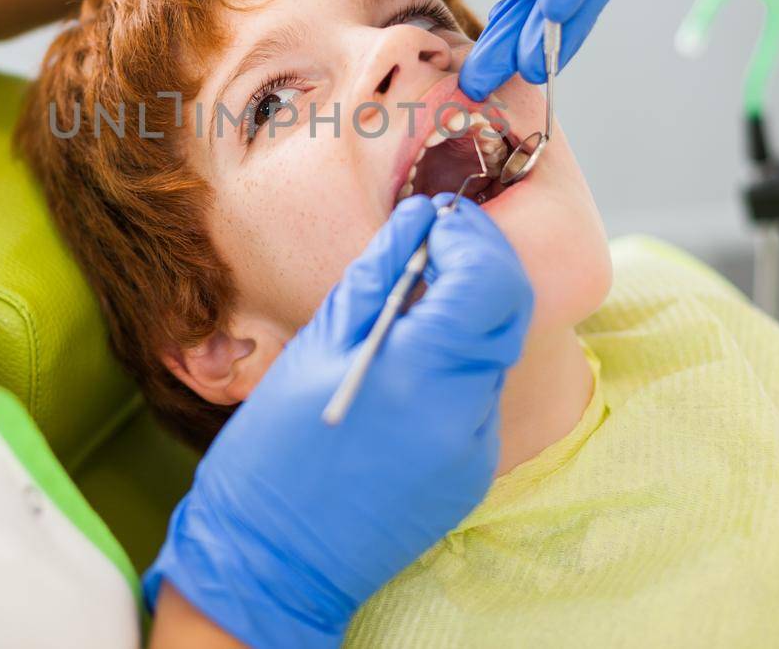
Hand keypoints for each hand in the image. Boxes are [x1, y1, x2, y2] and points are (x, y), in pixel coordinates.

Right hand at [144, 195, 532, 647]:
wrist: (270, 562)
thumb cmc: (273, 455)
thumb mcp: (316, 348)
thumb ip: (379, 277)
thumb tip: (418, 220)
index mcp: (422, 374)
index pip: (489, 279)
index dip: (472, 235)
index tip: (439, 216)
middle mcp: (465, 413)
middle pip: (508, 311)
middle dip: (479, 264)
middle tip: (434, 242)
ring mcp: (475, 450)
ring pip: (494, 351)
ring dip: (465, 314)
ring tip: (409, 304)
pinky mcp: (471, 473)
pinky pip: (477, 396)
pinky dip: (454, 364)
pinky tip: (405, 365)